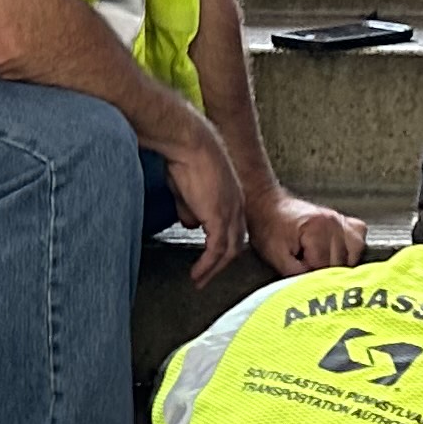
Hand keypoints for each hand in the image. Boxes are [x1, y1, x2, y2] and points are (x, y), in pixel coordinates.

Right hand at [166, 125, 251, 286]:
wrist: (189, 143)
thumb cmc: (185, 158)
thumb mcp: (188, 189)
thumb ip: (191, 208)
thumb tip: (190, 224)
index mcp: (232, 198)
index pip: (234, 230)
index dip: (223, 247)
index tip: (210, 260)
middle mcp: (237, 207)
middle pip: (235, 244)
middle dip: (220, 264)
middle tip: (205, 277)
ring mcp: (231, 212)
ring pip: (228, 251)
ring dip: (213, 269)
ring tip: (199, 280)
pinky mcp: (219, 217)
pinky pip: (216, 250)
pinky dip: (207, 264)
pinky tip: (196, 273)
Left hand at [248, 190, 368, 275]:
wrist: (268, 205)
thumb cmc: (269, 229)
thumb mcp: (277, 257)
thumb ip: (297, 275)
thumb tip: (315, 289)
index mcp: (317, 230)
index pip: (325, 268)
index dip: (313, 279)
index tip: (304, 282)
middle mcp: (334, 223)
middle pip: (341, 264)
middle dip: (324, 273)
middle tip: (306, 270)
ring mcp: (342, 220)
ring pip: (353, 256)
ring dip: (339, 265)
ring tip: (320, 264)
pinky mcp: (345, 221)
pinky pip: (358, 242)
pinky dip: (351, 251)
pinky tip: (337, 254)